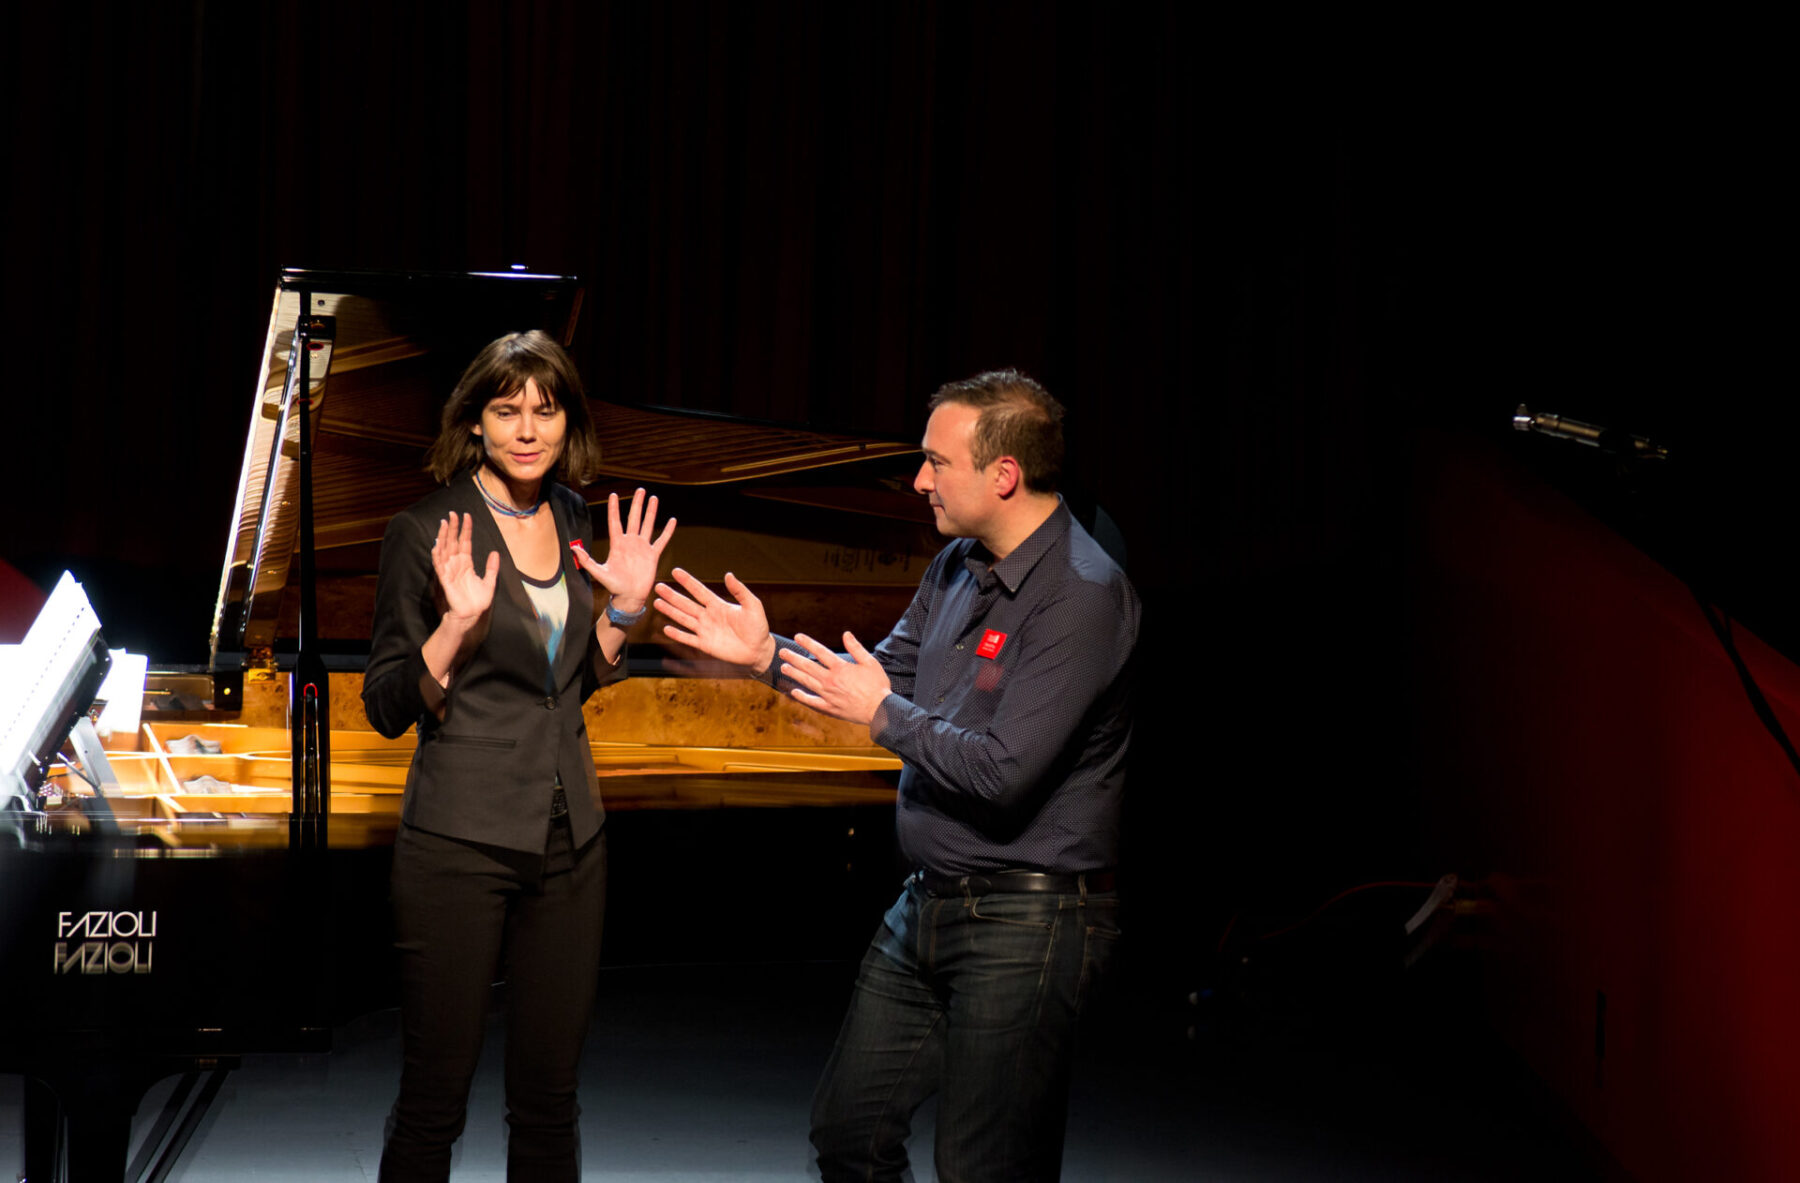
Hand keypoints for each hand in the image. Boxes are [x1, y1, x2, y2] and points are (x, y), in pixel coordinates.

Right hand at [432, 512, 498, 623]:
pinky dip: (437, 554)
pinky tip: (436, 544)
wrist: (472, 614)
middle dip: (452, 528)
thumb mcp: (489, 582)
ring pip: (444, 549)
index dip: (465, 529)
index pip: (465, 542)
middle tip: (452, 513)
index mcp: (466, 563)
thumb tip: (495, 552)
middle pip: (453, 542)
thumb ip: (492, 568)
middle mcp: (457, 564)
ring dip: (443, 536)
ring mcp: (450, 570)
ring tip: (443, 523)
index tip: (467, 516)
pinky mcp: (445, 579)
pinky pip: (439, 565)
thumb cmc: (478, 601)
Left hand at [571, 488, 675, 612]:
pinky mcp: (653, 555)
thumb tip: (573, 548)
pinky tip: (672, 520)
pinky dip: (667, 531)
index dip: (614, 508)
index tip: (614, 494)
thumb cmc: (613, 586)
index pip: (615, 521)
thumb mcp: (599, 573)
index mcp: (617, 544)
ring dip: (651, 512)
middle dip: (637, 504)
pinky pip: (661, 540)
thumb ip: (586, 560)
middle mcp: (630, 542)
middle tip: (640, 490)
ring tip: (653, 498)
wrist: (629, 597)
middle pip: (634, 518)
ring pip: (648, 525)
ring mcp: (642, 547)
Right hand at [654, 568, 776, 671]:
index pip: (699, 590)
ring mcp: (705, 630)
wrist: (759, 650)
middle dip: (672, 595)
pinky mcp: (705, 645)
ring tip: (657, 603)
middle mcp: (708, 616)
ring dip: (670, 611)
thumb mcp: (752, 605)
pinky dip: (677, 634)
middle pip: (686, 604)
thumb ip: (740, 591)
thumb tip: (728, 574)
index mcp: (718, 605)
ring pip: (684, 619)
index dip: (687, 581)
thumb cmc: (758, 627)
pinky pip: (688, 638)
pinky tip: (666, 628)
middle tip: (658, 586)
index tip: (676, 571)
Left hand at [781, 631, 890, 725]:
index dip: (808, 643)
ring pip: (807, 682)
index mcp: (840, 668)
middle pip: (808, 667)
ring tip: (784, 668)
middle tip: (782, 652)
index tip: (797, 637)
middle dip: (794, 658)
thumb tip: (846, 634)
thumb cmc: (877, 685)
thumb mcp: (870, 662)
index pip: (820, 652)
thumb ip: (856, 648)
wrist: (879, 710)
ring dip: (794, 674)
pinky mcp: (829, 708)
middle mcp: (831, 680)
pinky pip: (812, 702)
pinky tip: (794, 692)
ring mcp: (828, 695)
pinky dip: (802, 697)